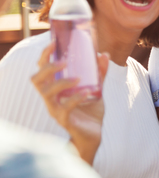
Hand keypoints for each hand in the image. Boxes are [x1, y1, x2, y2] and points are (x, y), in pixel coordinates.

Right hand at [30, 41, 108, 163]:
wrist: (93, 134)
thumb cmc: (90, 110)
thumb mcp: (96, 88)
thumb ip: (99, 73)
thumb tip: (103, 54)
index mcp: (54, 87)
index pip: (42, 68)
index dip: (45, 55)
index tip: (54, 43)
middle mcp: (50, 97)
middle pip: (36, 79)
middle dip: (48, 67)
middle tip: (65, 61)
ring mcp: (55, 109)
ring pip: (46, 93)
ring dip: (61, 82)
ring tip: (78, 78)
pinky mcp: (63, 120)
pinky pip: (64, 108)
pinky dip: (75, 98)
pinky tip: (87, 93)